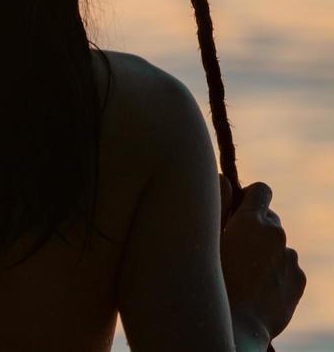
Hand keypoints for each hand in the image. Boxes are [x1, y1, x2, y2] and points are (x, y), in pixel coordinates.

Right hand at [221, 177, 305, 343]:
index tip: (236, 210)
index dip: (248, 196)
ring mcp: (291, 259)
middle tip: (232, 247)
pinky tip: (256, 286)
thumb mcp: (204, 236)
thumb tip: (224, 178)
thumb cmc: (211, 279)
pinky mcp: (299, 281)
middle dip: (254, 228)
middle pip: (269, 219)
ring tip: (242, 271)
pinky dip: (274, 271)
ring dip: (263, 251)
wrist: (235, 326)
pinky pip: (287, 266)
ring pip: (277, 245)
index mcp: (252, 220)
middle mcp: (277, 235)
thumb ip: (216, 200)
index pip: (261, 190)